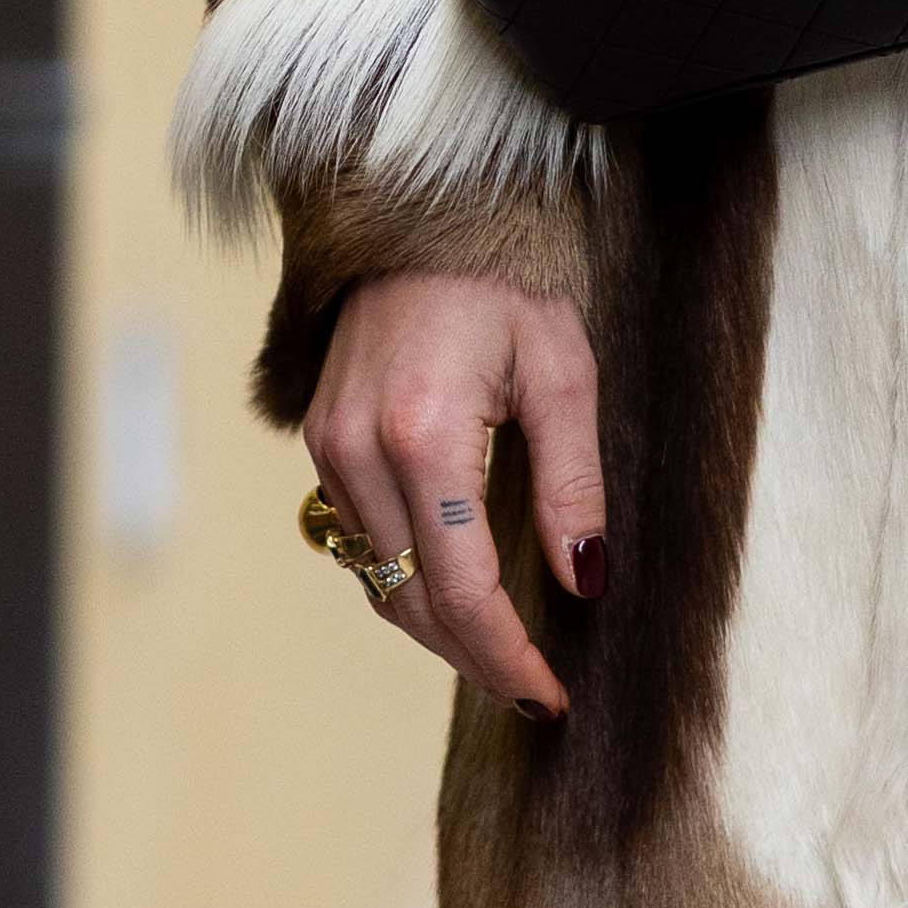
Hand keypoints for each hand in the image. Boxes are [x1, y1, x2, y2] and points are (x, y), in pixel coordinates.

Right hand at [305, 269, 605, 724]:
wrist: (422, 210)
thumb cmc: (507, 277)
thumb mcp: (564, 372)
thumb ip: (574, 484)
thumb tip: (586, 583)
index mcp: (423, 434)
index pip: (461, 588)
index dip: (507, 656)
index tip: (551, 697)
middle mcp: (359, 449)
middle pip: (411, 600)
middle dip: (474, 659)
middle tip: (534, 693)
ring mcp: (329, 447)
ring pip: (377, 580)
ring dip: (438, 630)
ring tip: (503, 658)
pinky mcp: (321, 440)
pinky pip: (359, 542)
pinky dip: (405, 583)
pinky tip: (456, 598)